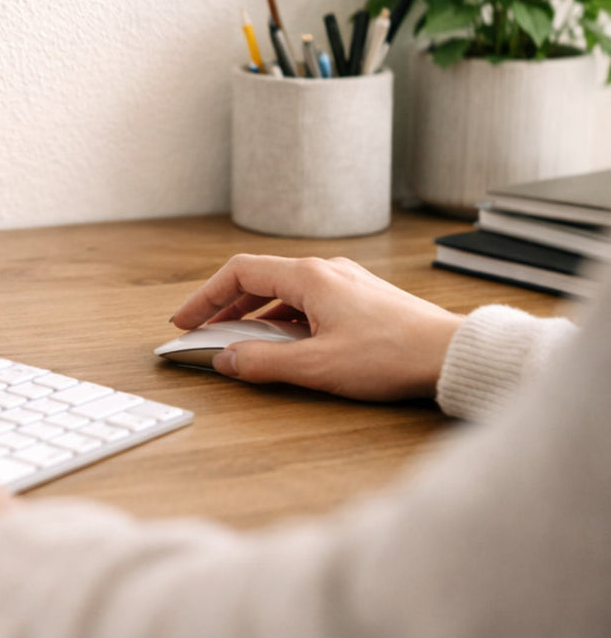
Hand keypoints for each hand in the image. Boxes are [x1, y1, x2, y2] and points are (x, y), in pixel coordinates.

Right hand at [169, 255, 462, 401]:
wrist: (452, 354)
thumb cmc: (392, 355)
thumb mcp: (317, 366)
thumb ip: (263, 363)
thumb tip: (226, 360)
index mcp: (308, 276)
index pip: (239, 272)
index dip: (205, 296)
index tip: (185, 319)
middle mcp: (324, 270)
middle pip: (258, 279)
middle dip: (225, 306)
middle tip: (202, 330)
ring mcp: (345, 282)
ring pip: (283, 291)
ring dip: (254, 314)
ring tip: (238, 340)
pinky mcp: (360, 300)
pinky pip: (307, 301)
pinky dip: (282, 319)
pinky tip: (284, 344)